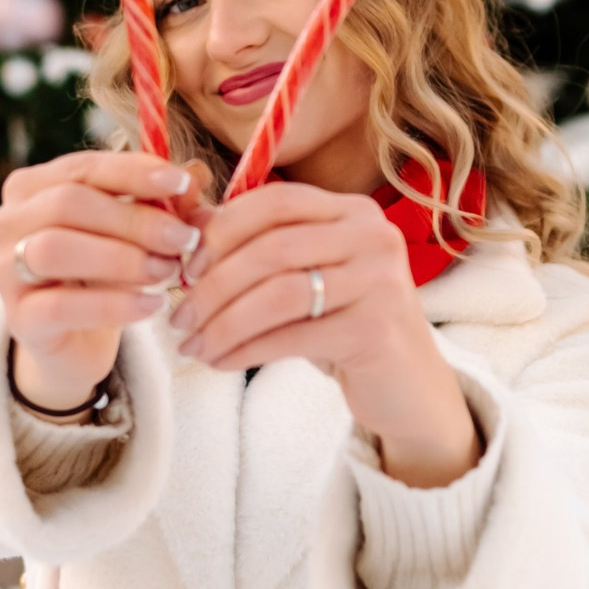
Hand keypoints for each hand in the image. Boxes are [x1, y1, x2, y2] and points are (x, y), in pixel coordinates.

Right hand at [0, 150, 209, 406]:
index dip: (134, 172)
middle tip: (184, 239)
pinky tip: (152, 306)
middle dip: (134, 220)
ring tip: (167, 272)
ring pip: (55, 249)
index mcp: (32, 187)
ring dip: (121, 259)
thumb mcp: (136, 233)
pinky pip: (61, 306)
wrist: (77, 342)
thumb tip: (197, 173)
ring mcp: (5, 271)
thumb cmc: (105, 273)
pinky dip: (113, 305)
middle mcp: (8, 222)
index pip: (82, 167)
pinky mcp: (19, 319)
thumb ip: (162, 202)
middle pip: (68, 203)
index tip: (182, 184)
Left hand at [166, 181, 448, 441]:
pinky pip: (292, 336)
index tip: (186, 267)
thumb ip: (255, 246)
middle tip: (180, 317)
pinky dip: (246, 350)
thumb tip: (186, 223)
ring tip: (193, 345)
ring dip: (224, 322)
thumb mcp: (304, 278)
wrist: (408, 388)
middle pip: (272, 248)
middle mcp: (374, 237)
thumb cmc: (345, 326)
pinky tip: (221, 362)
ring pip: (279, 294)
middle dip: (214, 285)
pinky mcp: (376, 330)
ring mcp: (380, 282)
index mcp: (353, 212)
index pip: (276, 200)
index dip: (223, 229)